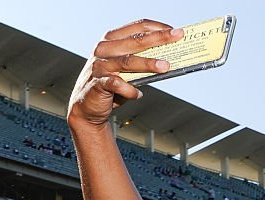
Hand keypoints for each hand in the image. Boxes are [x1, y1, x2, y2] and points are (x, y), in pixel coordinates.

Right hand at [67, 21, 182, 128]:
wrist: (88, 107)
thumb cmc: (110, 85)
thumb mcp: (127, 70)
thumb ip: (142, 63)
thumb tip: (168, 62)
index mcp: (111, 40)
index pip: (136, 28)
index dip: (157, 27)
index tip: (174, 30)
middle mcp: (104, 49)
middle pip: (135, 41)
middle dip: (159, 38)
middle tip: (177, 37)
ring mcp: (100, 65)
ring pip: (127, 61)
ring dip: (148, 63)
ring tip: (165, 66)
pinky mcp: (97, 83)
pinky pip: (117, 84)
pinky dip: (129, 90)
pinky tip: (137, 94)